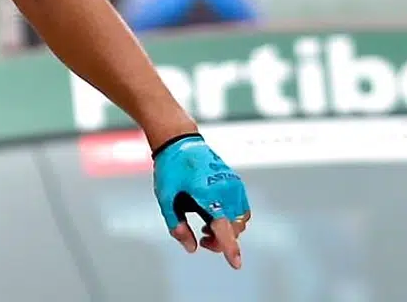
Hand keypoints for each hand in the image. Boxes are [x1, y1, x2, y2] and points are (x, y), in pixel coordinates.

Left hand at [151, 133, 249, 268]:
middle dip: (221, 240)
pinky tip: (212, 213)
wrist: (180, 141)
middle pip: (234, 228)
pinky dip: (230, 217)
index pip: (224, 228)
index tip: (236, 264)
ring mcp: (234, 184)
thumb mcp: (166, 198)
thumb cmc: (171, 169)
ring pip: (240, 219)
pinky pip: (240, 207)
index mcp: (209, 194)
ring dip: (227, 228)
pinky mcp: (235, 181)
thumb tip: (192, 248)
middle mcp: (227, 190)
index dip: (230, 249)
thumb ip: (177, 225)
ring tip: (205, 226)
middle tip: (201, 237)